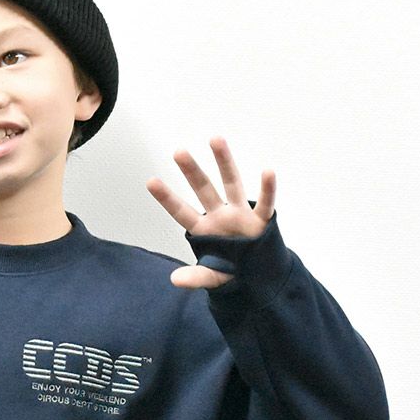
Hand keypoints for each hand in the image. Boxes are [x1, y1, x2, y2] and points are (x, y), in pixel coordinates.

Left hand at [146, 136, 275, 288]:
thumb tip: (175, 280)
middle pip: (204, 189)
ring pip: (232, 183)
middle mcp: (220, 216)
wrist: (259, 275)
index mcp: (203, 230)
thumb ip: (195, 277)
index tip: (150, 181)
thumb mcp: (211, 276)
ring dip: (224, 162)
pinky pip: (266, 203)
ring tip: (215, 139)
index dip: (167, 198)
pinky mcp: (261, 220)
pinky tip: (268, 171)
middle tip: (178, 151)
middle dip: (192, 171)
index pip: (181, 211)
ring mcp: (241, 214)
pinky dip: (268, 188)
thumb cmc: (231, 270)